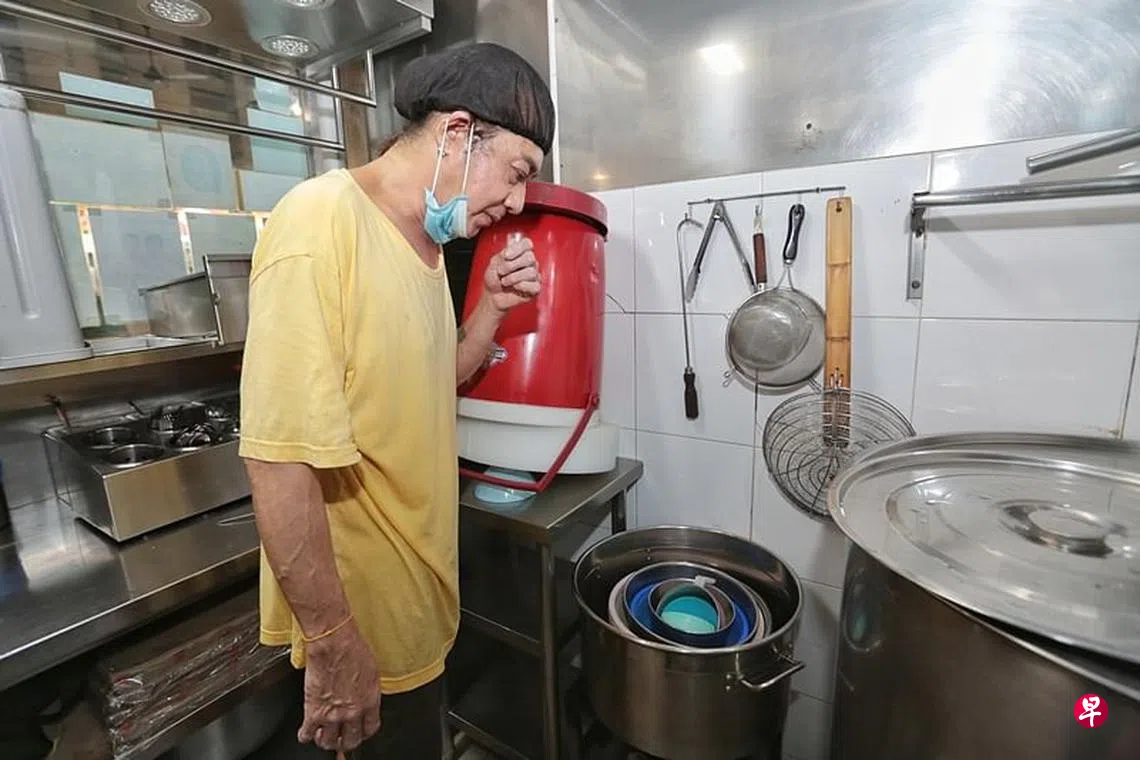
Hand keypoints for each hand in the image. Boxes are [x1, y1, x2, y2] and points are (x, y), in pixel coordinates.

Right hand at [297, 620, 381, 751]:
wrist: (333, 642)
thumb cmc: (352, 649)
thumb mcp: (372, 671)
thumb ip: (368, 691)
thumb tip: (365, 698)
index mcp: (370, 702)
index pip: (370, 729)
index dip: (363, 732)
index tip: (359, 730)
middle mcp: (353, 712)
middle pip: (351, 741)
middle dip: (346, 741)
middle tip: (341, 736)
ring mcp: (332, 715)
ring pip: (328, 743)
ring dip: (325, 740)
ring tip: (323, 734)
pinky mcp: (313, 712)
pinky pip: (306, 735)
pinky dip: (305, 735)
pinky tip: (307, 730)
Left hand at [483, 235, 540, 312]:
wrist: (492, 295)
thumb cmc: (494, 278)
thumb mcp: (493, 264)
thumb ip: (502, 256)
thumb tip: (508, 253)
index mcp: (520, 253)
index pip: (527, 244)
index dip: (517, 249)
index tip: (505, 256)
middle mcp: (529, 262)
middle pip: (530, 257)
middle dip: (511, 265)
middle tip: (501, 271)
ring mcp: (534, 275)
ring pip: (531, 272)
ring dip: (513, 277)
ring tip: (504, 281)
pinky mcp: (535, 288)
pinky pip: (535, 286)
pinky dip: (522, 287)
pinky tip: (515, 287)